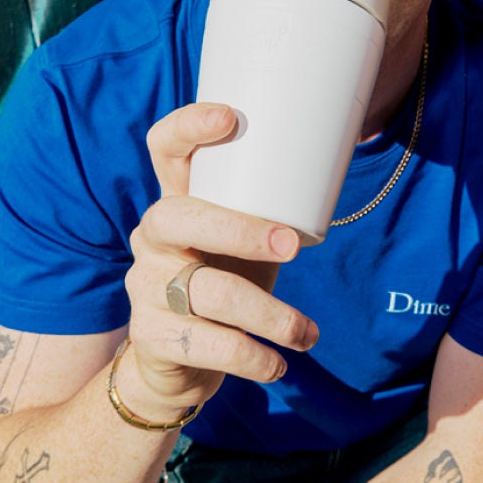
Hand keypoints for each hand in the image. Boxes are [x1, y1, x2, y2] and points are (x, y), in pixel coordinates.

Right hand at [122, 104, 322, 412]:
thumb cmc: (223, 286)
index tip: (230, 117)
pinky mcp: (150, 336)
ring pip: (207, 292)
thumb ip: (269, 214)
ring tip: (307, 335)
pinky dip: (252, 358)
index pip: (164, 150)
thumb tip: (338, 172)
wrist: (175, 365)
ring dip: (269, 315)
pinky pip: (206, 344)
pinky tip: (277, 365)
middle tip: (292, 247)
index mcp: (176, 204)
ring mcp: (145, 287)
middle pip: (179, 218)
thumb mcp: (241, 247)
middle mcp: (153, 239)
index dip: (188, 128)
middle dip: (240, 231)